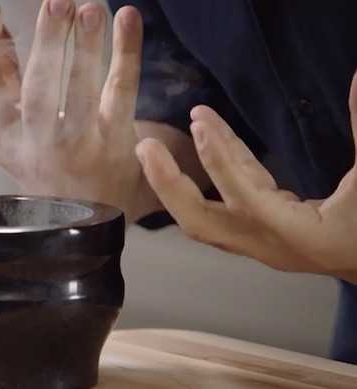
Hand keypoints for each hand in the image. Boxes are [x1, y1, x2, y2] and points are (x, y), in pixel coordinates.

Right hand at [0, 0, 158, 221]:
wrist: (88, 209)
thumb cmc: (45, 157)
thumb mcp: (10, 125)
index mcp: (3, 139)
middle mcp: (37, 147)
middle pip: (38, 94)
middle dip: (45, 46)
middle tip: (55, 3)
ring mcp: (79, 147)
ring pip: (82, 94)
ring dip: (87, 48)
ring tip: (90, 8)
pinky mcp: (115, 144)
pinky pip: (122, 94)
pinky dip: (126, 54)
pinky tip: (128, 19)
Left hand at [136, 72, 356, 282]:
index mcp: (293, 235)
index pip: (244, 194)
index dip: (220, 157)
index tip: (200, 122)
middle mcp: (266, 244)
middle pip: (199, 220)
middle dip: (168, 184)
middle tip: (145, 146)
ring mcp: (262, 243)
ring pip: (208, 215)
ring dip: (186, 178)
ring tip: (170, 138)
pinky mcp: (265, 235)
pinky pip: (228, 206)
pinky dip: (218, 175)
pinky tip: (213, 142)